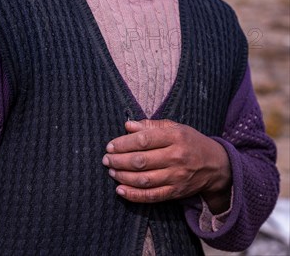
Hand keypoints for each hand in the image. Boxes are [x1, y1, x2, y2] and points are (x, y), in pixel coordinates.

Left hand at [102, 119, 231, 212]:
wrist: (216, 165)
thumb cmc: (191, 142)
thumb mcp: (175, 127)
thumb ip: (151, 126)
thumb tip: (128, 125)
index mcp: (175, 137)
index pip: (144, 140)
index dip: (124, 143)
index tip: (110, 145)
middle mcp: (176, 157)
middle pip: (141, 160)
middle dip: (119, 160)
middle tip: (106, 159)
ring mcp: (176, 177)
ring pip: (144, 179)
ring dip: (123, 176)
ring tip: (111, 171)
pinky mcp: (176, 193)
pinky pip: (152, 196)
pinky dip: (134, 195)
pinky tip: (120, 190)